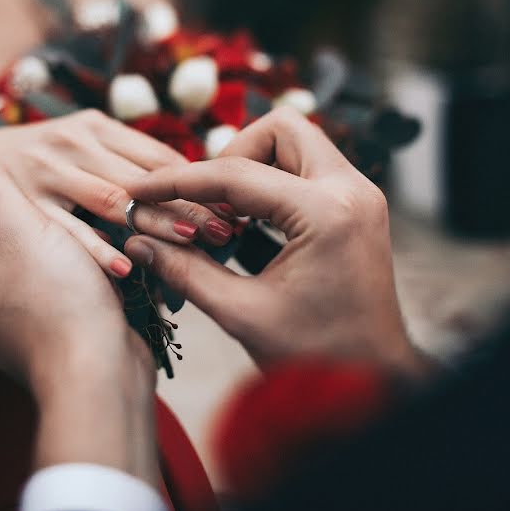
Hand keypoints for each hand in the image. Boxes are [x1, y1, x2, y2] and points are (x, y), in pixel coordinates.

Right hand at [0, 110, 234, 277]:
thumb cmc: (37, 169)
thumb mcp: (79, 151)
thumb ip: (125, 163)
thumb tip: (189, 188)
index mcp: (96, 126)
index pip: (159, 156)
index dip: (200, 181)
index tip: (234, 206)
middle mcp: (73, 141)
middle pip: (143, 177)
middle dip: (189, 204)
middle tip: (227, 231)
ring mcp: (46, 170)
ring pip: (111, 200)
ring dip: (154, 223)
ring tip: (192, 246)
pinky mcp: (21, 202)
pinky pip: (65, 230)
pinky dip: (96, 249)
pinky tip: (125, 268)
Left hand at [0, 155, 157, 481]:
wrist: (98, 376)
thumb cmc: (58, 300)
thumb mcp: (19, 228)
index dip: (30, 211)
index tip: (57, 219)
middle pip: (19, 246)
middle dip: (55, 239)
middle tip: (81, 244)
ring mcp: (10, 334)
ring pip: (46, 273)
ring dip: (75, 263)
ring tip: (97, 268)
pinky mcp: (46, 346)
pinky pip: (62, 301)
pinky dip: (83, 291)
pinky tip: (103, 291)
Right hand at [124, 109, 431, 378]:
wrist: (374, 380)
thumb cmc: (317, 358)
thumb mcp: (241, 314)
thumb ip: (184, 271)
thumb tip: (135, 242)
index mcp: (326, 215)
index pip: (235, 174)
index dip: (179, 180)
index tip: (142, 189)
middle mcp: (352, 191)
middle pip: (279, 130)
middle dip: (232, 156)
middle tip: (206, 202)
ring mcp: (360, 196)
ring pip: (297, 142)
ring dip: (254, 167)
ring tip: (226, 216)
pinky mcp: (358, 206)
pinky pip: (309, 168)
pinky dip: (274, 182)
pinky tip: (250, 223)